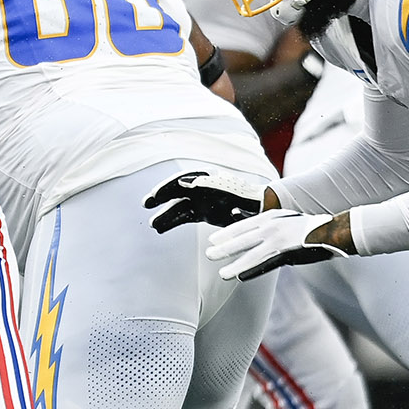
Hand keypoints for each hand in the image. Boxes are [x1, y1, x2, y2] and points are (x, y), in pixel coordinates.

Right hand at [146, 170, 265, 232]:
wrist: (261, 208)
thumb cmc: (251, 201)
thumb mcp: (239, 198)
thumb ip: (223, 198)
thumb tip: (205, 195)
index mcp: (211, 179)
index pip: (185, 179)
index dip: (169, 187)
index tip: (157, 195)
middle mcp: (203, 188)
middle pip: (178, 190)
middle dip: (162, 196)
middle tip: (147, 204)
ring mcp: (201, 200)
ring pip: (179, 206)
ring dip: (165, 214)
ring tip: (153, 225)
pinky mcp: (202, 212)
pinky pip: (184, 216)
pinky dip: (172, 222)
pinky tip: (161, 229)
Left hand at [206, 209, 346, 280]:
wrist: (331, 230)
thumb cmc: (306, 226)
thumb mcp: (281, 218)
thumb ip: (260, 220)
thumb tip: (237, 216)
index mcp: (270, 217)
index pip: (243, 226)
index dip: (226, 234)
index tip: (213, 240)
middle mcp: (272, 228)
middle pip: (243, 239)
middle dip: (224, 248)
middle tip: (209, 254)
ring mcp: (279, 241)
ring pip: (251, 255)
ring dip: (235, 264)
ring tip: (222, 272)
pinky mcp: (287, 254)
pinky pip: (266, 265)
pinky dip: (253, 271)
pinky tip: (241, 276)